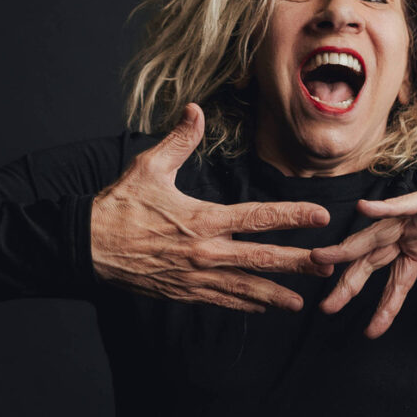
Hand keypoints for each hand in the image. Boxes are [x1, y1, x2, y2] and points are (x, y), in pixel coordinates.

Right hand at [90, 103, 331, 312]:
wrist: (88, 247)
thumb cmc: (119, 206)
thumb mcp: (148, 167)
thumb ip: (178, 140)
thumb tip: (195, 110)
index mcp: (202, 220)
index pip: (258, 217)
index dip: (292, 216)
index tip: (320, 216)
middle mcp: (205, 252)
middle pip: (262, 258)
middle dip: (297, 263)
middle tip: (328, 265)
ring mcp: (195, 276)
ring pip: (245, 287)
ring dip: (276, 293)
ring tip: (303, 300)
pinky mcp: (184, 292)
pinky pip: (222, 300)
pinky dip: (245, 304)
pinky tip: (263, 306)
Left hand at [311, 169, 416, 337]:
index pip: (396, 279)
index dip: (383, 305)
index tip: (370, 330)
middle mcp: (413, 228)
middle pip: (374, 257)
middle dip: (349, 280)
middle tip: (326, 305)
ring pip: (378, 232)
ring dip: (351, 245)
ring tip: (324, 258)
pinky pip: (405, 204)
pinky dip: (384, 208)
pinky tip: (362, 210)